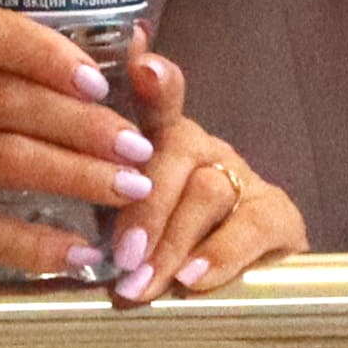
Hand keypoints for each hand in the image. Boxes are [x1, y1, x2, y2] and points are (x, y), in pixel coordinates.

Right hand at [0, 9, 157, 272]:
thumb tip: (108, 61)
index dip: (49, 54)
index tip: (98, 81)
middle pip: (14, 103)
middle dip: (88, 127)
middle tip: (139, 148)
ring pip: (10, 160)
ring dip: (80, 176)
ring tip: (131, 189)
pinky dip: (42, 245)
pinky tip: (82, 250)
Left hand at [99, 47, 308, 305]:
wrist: (239, 282)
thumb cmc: (155, 251)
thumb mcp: (113, 227)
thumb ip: (96, 212)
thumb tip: (69, 239)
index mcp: (156, 142)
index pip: (153, 101)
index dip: (152, 83)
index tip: (142, 64)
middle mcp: (201, 148)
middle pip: (176, 152)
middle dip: (145, 208)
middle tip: (124, 256)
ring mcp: (241, 177)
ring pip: (208, 190)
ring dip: (172, 241)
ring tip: (145, 282)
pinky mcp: (278, 213)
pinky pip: (253, 225)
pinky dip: (220, 254)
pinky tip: (194, 279)